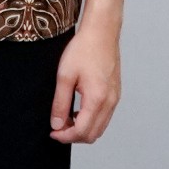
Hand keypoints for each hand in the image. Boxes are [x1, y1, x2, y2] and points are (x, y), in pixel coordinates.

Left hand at [48, 22, 121, 143]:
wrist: (101, 32)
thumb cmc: (83, 49)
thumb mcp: (65, 75)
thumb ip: (60, 102)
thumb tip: (57, 124)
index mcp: (97, 99)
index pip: (82, 131)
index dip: (65, 136)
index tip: (53, 132)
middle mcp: (110, 102)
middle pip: (93, 134)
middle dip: (74, 136)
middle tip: (58, 126)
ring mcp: (115, 98)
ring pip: (101, 127)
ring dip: (83, 129)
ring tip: (66, 118)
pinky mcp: (116, 93)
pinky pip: (105, 116)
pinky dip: (92, 120)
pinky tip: (79, 110)